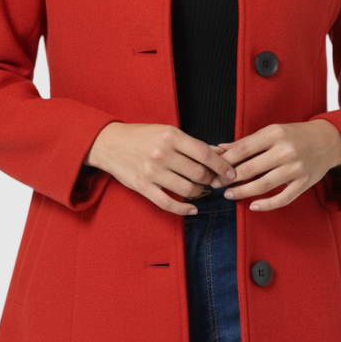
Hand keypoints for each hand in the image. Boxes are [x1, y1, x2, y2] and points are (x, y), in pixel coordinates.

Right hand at [86, 123, 238, 215]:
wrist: (110, 143)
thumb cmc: (142, 136)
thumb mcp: (167, 132)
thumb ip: (193, 144)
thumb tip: (220, 152)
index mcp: (171, 136)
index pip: (204, 153)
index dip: (221, 165)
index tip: (231, 173)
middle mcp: (162, 153)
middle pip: (199, 173)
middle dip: (212, 180)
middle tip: (216, 182)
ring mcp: (152, 172)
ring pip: (187, 190)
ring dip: (200, 193)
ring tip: (202, 191)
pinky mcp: (143, 187)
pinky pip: (168, 203)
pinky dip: (184, 209)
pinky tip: (192, 210)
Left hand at [214, 121, 340, 210]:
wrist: (328, 141)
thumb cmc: (295, 135)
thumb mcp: (272, 131)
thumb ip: (247, 142)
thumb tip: (220, 149)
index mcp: (275, 134)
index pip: (243, 149)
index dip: (225, 161)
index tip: (213, 168)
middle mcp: (286, 151)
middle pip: (251, 168)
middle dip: (230, 178)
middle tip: (216, 184)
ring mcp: (296, 168)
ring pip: (263, 185)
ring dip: (243, 192)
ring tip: (229, 194)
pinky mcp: (304, 183)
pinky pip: (282, 198)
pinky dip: (266, 205)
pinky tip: (253, 206)